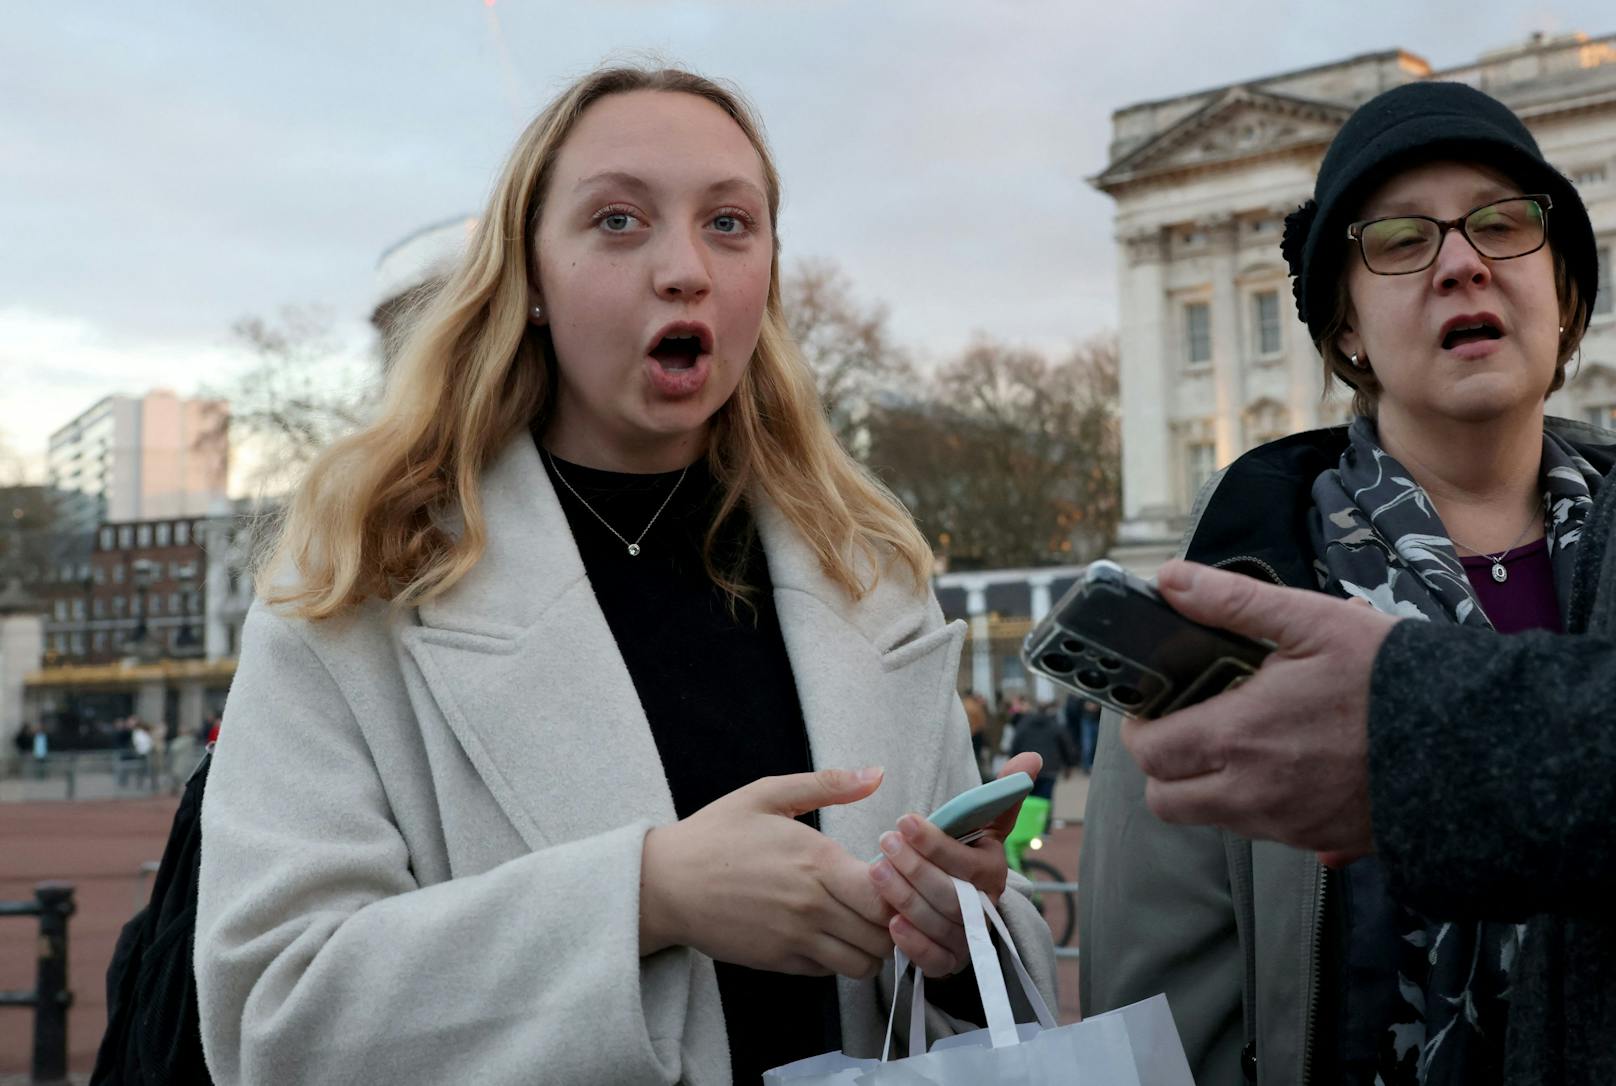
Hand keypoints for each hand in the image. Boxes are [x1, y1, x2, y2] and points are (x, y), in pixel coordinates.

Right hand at [640, 768, 894, 978]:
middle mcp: (813, 905)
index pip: (889, 893)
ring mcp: (797, 938)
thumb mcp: (767, 794)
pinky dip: (840, 959)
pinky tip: (829, 934)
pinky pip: (831, 972)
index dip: (900, 887)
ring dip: (871, 946)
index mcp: (817, 861)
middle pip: (885, 932)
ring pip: (864, 962)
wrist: (665, 883)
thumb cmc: (716, 834)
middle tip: (882, 902)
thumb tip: (876, 774)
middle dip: (894, 920)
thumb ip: (828, 784)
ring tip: (859, 922)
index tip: (889, 874)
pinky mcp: (780, 962)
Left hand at [866, 753, 1041, 976]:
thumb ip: (1000, 795)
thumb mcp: (982, 826)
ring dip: (906, 898)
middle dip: (916, 868)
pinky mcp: (949, 962)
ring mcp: (968, 938)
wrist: (960, 908)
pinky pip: (934, 960)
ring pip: (939, 924)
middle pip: (952, 894)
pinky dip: (914, 944)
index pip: (968, 862)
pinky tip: (891, 923)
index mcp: (993, 872)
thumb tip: (1032, 758)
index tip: (904, 820)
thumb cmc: (962, 857)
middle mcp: (985, 907)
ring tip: (876, 872)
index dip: (936, 844)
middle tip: (884, 843)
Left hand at [1120, 560, 1397, 859]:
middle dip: (1163, 767)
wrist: (1472, 743)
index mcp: (1239, 738)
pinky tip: (1286, 764)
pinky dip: (1257, 804)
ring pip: (1213, 819)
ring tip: (1242, 738)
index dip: (1138, 729)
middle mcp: (1253, 794)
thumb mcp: (1312, 621)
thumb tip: (1168, 579)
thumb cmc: (1391, 679)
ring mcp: (1286, 824)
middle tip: (1186, 727)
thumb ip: (1232, 601)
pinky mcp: (1320, 840)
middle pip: (1166, 801)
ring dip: (1208, 786)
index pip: (1149, 754)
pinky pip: (1264, 832)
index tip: (1153, 707)